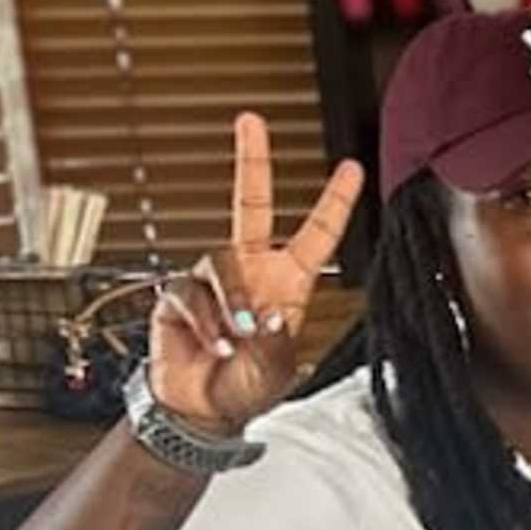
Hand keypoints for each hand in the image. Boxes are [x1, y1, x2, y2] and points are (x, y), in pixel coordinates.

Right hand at [147, 112, 360, 437]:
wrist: (201, 409)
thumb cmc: (245, 387)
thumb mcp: (276, 372)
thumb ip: (279, 346)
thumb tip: (272, 317)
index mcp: (288, 282)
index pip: (316, 233)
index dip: (334, 201)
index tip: (351, 167)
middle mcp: (250, 269)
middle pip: (249, 203)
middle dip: (251, 160)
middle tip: (250, 120)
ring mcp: (214, 278)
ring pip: (220, 263)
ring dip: (233, 302)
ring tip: (238, 339)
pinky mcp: (179, 292)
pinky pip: (190, 292)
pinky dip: (204, 321)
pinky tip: (213, 344)